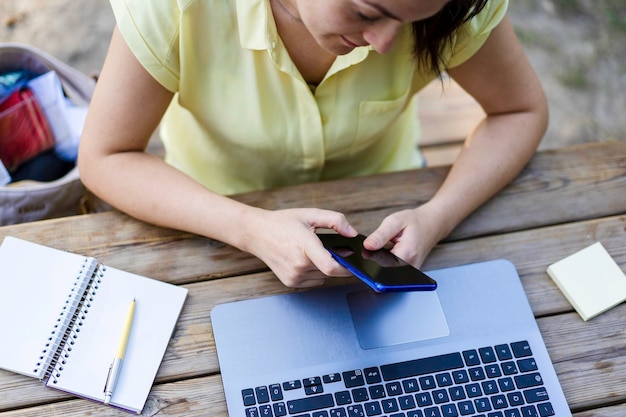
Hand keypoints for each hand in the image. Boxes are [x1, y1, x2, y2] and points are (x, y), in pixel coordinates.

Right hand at [239, 207, 357, 287]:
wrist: (257, 233)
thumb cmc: (283, 223)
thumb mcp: (310, 214)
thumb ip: (335, 220)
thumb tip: (353, 233)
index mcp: (304, 246)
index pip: (331, 267)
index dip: (347, 267)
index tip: (354, 261)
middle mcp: (298, 264)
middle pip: (330, 271)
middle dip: (337, 262)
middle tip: (332, 248)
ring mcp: (293, 276)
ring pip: (323, 277)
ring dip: (325, 267)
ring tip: (314, 251)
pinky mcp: (290, 282)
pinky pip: (313, 281)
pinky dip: (315, 272)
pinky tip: (305, 259)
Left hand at [363, 203, 446, 267]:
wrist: (431, 225)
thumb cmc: (415, 222)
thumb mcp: (395, 222)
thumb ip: (380, 235)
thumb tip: (367, 246)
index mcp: (407, 253)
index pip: (381, 264)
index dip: (370, 258)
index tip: (364, 252)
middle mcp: (410, 266)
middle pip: (384, 272)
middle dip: (374, 262)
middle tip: (375, 248)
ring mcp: (410, 271)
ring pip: (387, 273)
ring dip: (380, 264)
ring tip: (383, 249)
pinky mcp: (409, 272)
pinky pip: (392, 272)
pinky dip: (386, 264)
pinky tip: (386, 254)